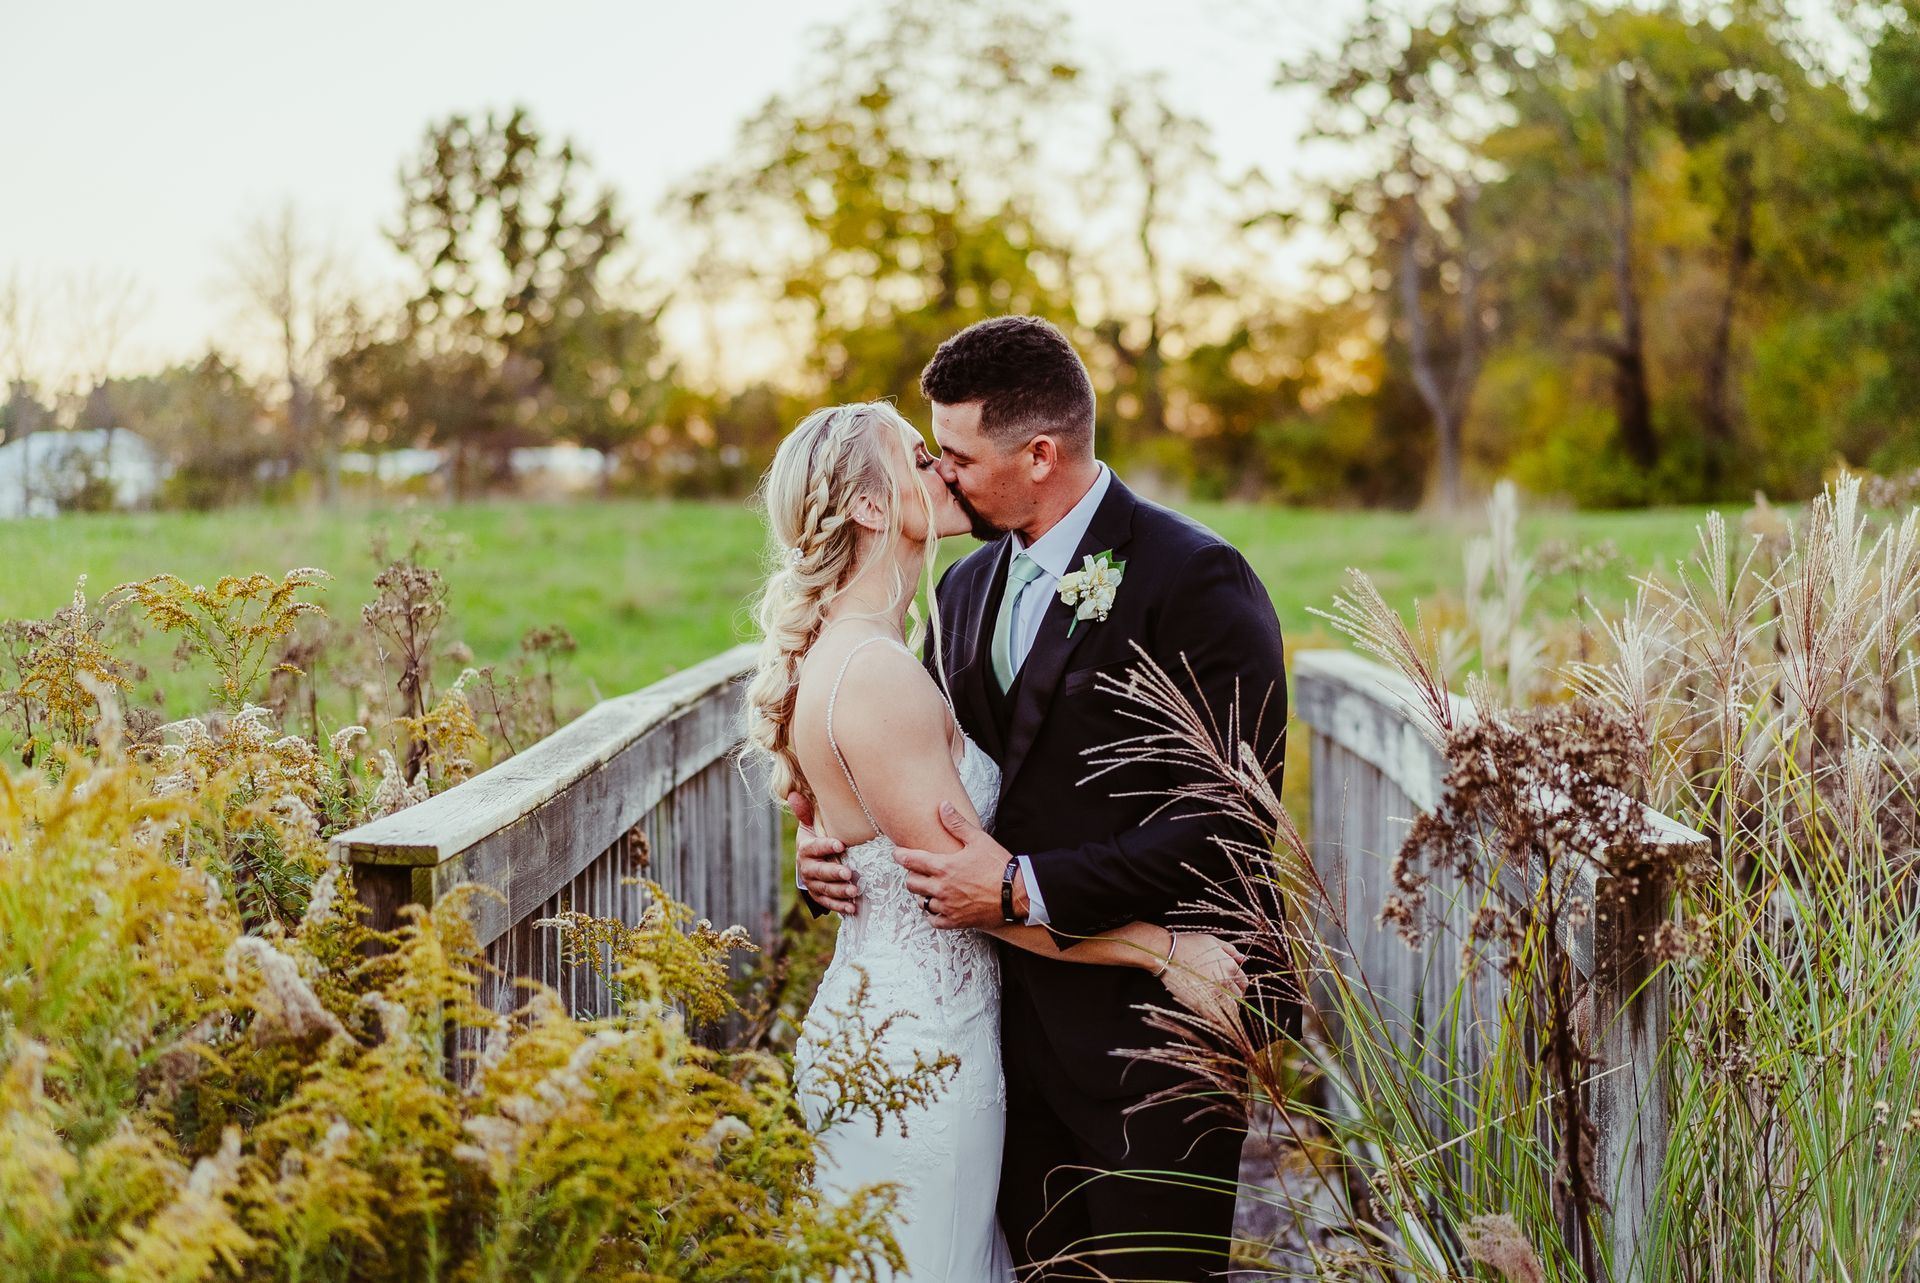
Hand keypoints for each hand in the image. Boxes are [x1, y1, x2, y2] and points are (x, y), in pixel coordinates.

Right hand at [791, 789, 858, 915]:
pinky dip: (840, 906)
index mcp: (805, 850)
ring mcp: (813, 884)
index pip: (814, 848)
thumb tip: (793, 793)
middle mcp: (807, 869)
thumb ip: (805, 812)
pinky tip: (852, 908)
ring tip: (855, 891)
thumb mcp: (810, 826)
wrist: (811, 862)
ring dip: (840, 891)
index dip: (826, 846)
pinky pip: (829, 903)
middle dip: (834, 873)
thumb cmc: (815, 840)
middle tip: (849, 873)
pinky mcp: (819, 897)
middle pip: (820, 871)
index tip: (840, 844)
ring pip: (825, 889)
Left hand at [893, 802, 1008, 928]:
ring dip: (923, 894)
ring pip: (921, 902)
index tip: (898, 853)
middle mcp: (941, 888)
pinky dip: (932, 914)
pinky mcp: (956, 921)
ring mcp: (947, 906)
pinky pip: (933, 921)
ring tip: (930, 888)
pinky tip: (938, 907)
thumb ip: (956, 823)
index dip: (900, 855)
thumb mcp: (978, 839)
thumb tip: (942, 806)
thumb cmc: (998, 864)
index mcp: (943, 867)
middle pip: (911, 883)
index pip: (911, 860)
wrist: (1016, 893)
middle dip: (912, 875)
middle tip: (918, 871)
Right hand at [1156, 932, 1247, 1036]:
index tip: (1232, 989)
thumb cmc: (1188, 944)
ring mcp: (1215, 993)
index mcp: (1230, 966)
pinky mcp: (1203, 1002)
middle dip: (1234, 998)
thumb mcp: (1212, 941)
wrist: (1167, 953)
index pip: (1243, 983)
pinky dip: (1217, 1019)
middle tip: (1225, 999)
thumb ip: (1230, 950)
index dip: (1238, 986)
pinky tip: (1214, 1018)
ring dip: (1228, 1010)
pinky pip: (1216, 1016)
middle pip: (1238, 996)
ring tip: (1220, 1010)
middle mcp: (1226, 980)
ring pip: (1230, 1008)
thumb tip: (1244, 958)